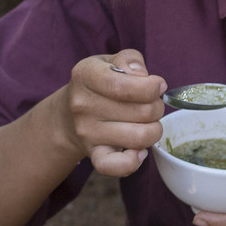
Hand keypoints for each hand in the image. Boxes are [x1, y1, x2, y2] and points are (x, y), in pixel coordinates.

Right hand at [60, 50, 166, 176]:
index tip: (157, 86)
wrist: (68, 115)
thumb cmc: (97, 85)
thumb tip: (142, 75)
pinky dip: (134, 161)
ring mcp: (87, 132)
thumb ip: (129, 59)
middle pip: (142, 111)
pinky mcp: (93, 154)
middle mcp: (83, 105)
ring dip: (154, 130)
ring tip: (147, 123)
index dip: (151, 87)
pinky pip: (116, 166)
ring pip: (140, 137)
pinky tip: (139, 150)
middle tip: (151, 104)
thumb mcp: (109, 62)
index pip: (124, 85)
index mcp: (86, 76)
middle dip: (157, 107)